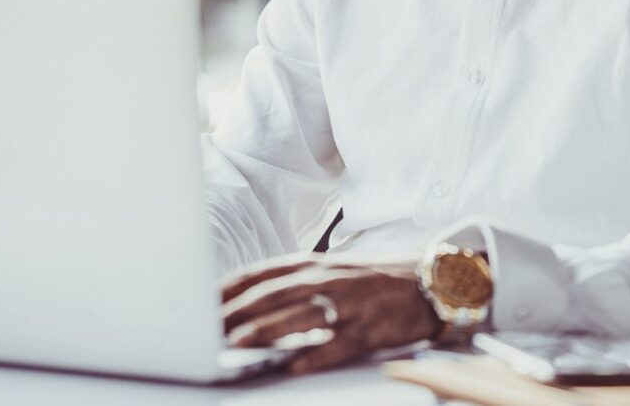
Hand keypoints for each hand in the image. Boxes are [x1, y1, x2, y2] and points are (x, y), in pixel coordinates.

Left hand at [221, 254, 438, 374]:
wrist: (429, 282)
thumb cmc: (373, 281)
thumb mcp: (330, 271)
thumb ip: (293, 281)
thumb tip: (246, 298)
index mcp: (315, 264)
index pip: (262, 272)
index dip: (229, 287)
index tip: (199, 301)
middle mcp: (329, 279)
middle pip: (275, 293)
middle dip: (237, 310)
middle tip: (203, 327)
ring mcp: (349, 304)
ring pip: (301, 315)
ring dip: (266, 329)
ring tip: (236, 343)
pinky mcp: (369, 329)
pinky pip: (338, 344)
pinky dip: (315, 355)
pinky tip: (293, 366)